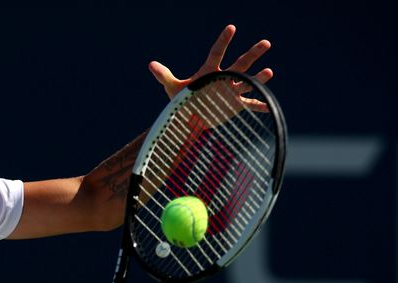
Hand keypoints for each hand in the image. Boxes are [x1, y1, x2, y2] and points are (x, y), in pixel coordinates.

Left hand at [148, 24, 273, 99]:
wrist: (189, 117)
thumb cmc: (181, 100)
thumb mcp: (172, 87)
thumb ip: (164, 75)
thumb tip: (150, 64)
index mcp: (209, 71)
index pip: (217, 52)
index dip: (223, 41)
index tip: (231, 27)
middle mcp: (223, 78)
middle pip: (240, 64)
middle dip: (252, 54)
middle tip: (266, 43)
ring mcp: (230, 92)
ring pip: (247, 83)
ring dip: (258, 79)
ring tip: (269, 72)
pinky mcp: (234, 105)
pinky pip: (249, 105)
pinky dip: (259, 106)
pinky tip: (269, 107)